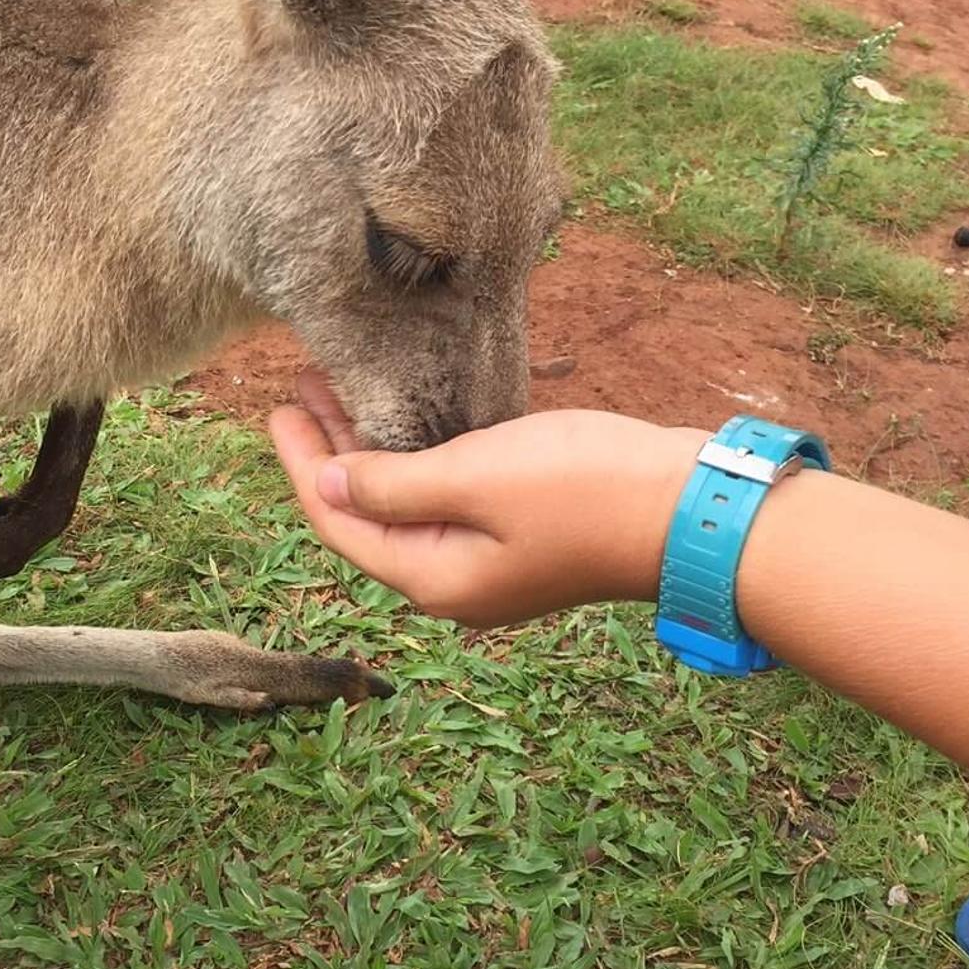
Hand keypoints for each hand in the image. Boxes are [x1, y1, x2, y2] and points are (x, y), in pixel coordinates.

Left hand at [269, 371, 705, 627]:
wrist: (690, 508)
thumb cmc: (582, 489)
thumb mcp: (473, 478)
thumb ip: (394, 485)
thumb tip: (332, 486)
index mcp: (431, 577)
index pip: (340, 522)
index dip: (304, 464)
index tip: (277, 407)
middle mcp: (453, 580)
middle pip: (367, 515)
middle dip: (332, 452)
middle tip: (301, 388)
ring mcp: (489, 562)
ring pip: (406, 503)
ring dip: (372, 449)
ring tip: (341, 391)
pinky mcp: (520, 535)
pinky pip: (445, 499)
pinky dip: (415, 457)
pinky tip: (409, 421)